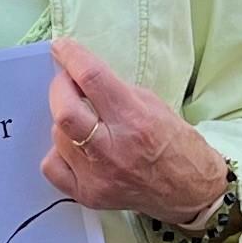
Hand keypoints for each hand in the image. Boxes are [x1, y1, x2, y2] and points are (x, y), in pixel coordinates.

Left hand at [41, 37, 229, 225]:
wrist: (188, 188)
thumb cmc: (173, 142)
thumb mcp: (152, 104)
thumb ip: (115, 90)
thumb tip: (80, 75)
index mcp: (135, 119)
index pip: (92, 78)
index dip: (71, 57)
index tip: (61, 48)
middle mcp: (114, 150)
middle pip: (64, 111)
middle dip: (59, 88)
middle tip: (66, 84)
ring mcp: (98, 176)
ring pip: (57, 137)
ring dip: (64, 123)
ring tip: (83, 123)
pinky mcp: (89, 195)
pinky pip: (53, 166)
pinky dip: (59, 152)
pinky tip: (75, 149)